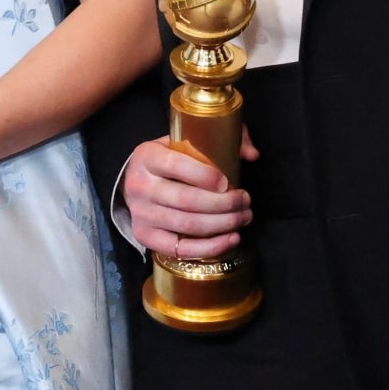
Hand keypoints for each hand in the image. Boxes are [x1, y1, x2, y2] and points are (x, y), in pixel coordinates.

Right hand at [122, 132, 258, 259]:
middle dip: (225, 203)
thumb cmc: (169, 160)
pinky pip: (181, 249)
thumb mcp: (186, 140)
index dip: (207, 175)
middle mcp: (139, 186)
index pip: (177, 165)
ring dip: (224, 224)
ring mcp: (140, 214)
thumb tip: (252, 154)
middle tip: (245, 201)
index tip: (229, 182)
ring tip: (243, 217)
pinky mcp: (145, 237)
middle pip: (187, 200)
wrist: (136, 182)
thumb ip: (220, 139)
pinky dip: (211, 247)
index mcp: (147, 156)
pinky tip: (231, 238)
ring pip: (188, 225)